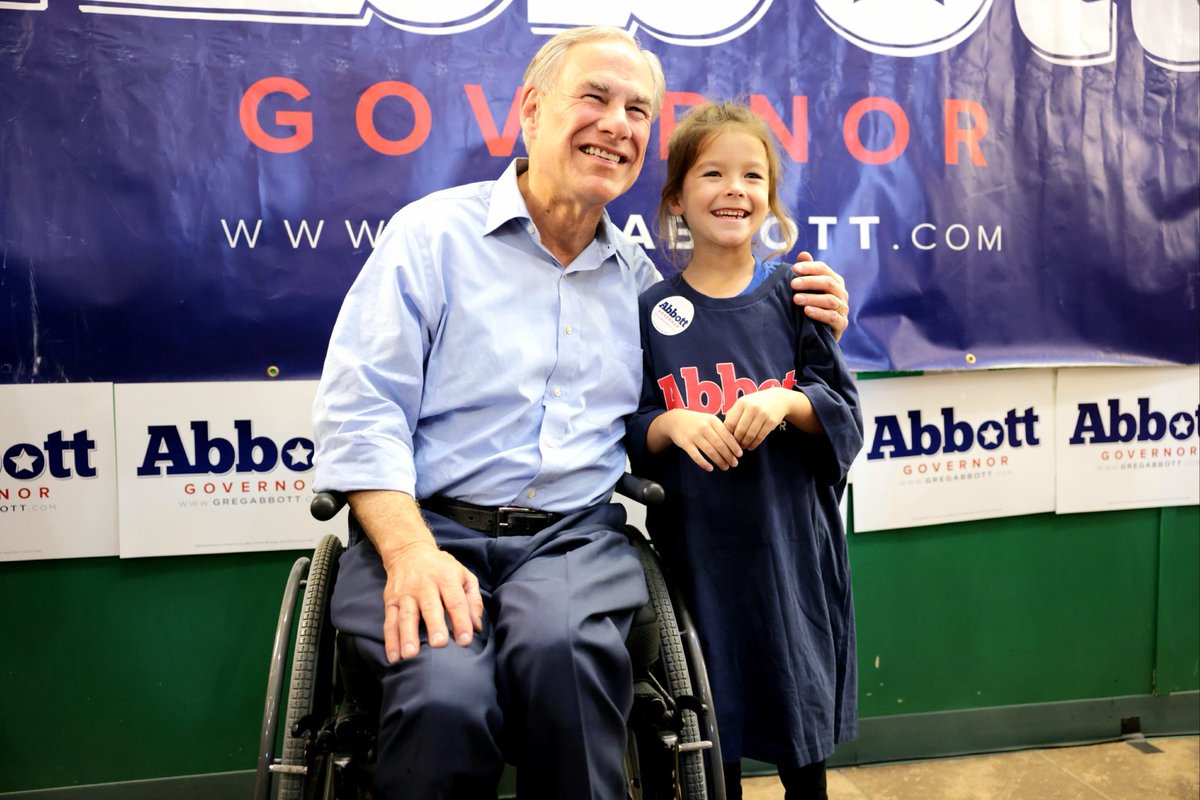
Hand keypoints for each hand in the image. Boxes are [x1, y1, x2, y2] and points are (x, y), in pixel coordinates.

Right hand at [380, 540, 483, 662]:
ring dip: (408, 636)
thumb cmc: (442, 568)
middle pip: (430, 607)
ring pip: (406, 616)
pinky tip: (393, 656)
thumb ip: (473, 600)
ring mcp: (405, 594)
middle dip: (434, 626)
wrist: (409, 551)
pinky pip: (389, 622)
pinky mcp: (390, 601)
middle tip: (439, 644)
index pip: (456, 601)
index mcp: (446, 578)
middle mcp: (424, 585)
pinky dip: (390, 640)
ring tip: (410, 655)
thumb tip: (476, 627)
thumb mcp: (464, 575)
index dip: (461, 620)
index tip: (465, 640)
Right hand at [657, 408, 742, 471]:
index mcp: (712, 420)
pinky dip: (704, 463)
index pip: (726, 435)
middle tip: (734, 464)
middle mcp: (703, 427)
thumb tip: (736, 444)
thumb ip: (721, 429)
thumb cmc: (698, 422)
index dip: (734, 446)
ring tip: (725, 467)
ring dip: (719, 461)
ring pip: (710, 451)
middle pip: (719, 445)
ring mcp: (693, 435)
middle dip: (729, 456)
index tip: (740, 454)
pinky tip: (710, 468)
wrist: (676, 420)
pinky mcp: (685, 443)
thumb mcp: (710, 420)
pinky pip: (696, 456)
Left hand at [724, 387, 804, 449]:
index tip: (727, 439)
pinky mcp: (771, 421)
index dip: (727, 434)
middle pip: (740, 431)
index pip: (730, 423)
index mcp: (741, 403)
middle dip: (736, 441)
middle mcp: (752, 407)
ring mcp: (763, 414)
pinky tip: (751, 446)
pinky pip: (760, 437)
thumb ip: (732, 414)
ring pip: (750, 435)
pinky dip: (754, 444)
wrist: (778, 399)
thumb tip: (722, 430)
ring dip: (745, 444)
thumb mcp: (743, 403)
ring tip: (743, 447)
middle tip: (735, 446)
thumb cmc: (755, 403)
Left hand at [790, 251, 849, 340]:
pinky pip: (832, 317)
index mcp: (834, 281)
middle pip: (828, 283)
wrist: (818, 334)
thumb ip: (806, 273)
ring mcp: (843, 309)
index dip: (810, 267)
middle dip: (809, 282)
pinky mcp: (841, 324)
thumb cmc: (813, 306)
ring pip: (830, 300)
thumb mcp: (808, 290)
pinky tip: (807, 311)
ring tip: (796, 299)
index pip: (824, 269)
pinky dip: (819, 313)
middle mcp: (841, 293)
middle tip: (793, 284)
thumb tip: (803, 254)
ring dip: (812, 298)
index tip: (794, 268)